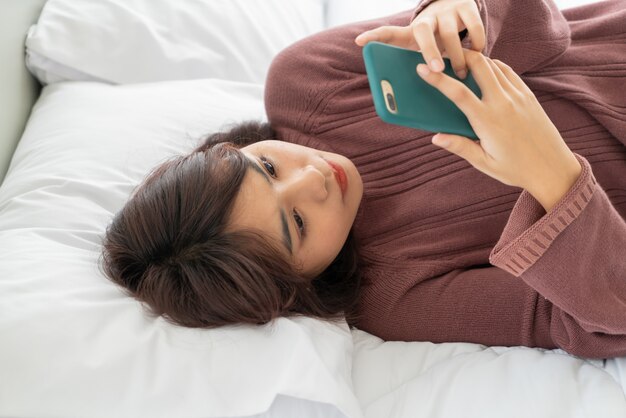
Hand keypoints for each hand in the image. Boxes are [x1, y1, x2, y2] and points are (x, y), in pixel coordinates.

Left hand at [355, 0, 484, 78]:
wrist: (461, 8)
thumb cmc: (439, 45)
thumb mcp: (425, 55)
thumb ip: (418, 73)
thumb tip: (412, 108)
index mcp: (411, 34)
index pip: (389, 33)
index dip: (373, 36)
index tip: (359, 41)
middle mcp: (427, 19)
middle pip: (423, 32)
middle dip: (429, 52)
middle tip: (436, 70)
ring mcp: (447, 12)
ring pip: (450, 33)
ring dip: (457, 55)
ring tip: (461, 74)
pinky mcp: (468, 6)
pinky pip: (474, 25)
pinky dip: (477, 42)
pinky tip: (478, 56)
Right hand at [416, 49, 581, 211]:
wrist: (553, 168)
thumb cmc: (516, 169)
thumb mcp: (484, 162)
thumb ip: (460, 147)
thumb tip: (436, 137)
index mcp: (488, 121)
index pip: (458, 93)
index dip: (437, 79)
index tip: (421, 69)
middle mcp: (503, 103)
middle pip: (479, 65)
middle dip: (460, 56)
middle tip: (444, 57)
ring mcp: (518, 96)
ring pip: (493, 65)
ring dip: (476, 59)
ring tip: (462, 63)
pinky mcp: (528, 95)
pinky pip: (508, 72)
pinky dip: (493, 66)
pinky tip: (485, 71)